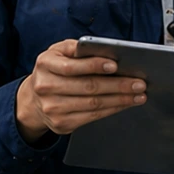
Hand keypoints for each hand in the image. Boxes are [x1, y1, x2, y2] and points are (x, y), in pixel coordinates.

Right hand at [13, 39, 146, 143]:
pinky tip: (125, 104)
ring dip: (120, 100)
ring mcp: (52, 108)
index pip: (72, 66)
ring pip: (93, 104)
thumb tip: (106, 52)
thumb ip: (78, 49)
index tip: (115, 65)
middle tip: (139, 83)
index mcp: (45, 64)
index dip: (94, 65)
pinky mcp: (61, 124)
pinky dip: (112, 109)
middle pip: (87, 87)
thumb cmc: (54, 69)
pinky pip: (92, 117)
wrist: (34, 99)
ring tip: (138, 94)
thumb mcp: (59, 52)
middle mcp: (45, 87)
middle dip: (118, 85)